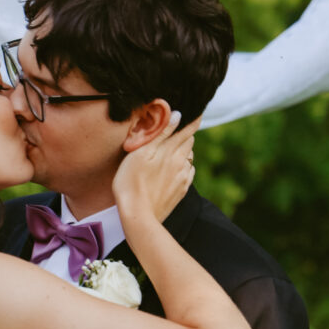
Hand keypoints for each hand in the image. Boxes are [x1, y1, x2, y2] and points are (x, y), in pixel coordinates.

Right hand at [112, 111, 196, 228]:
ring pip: (189, 158)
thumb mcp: (141, 153)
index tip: (197, 112)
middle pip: (190, 142)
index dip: (193, 120)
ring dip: (184, 152)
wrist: (138, 216)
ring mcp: (183, 178)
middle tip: (177, 130)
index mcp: (171, 150)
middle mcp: (181, 162)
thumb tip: (177, 115)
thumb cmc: (131, 182)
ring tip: (172, 151)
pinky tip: (175, 170)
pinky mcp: (181, 191)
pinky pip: (188, 173)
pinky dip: (184, 167)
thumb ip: (160, 134)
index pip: (188, 130)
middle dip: (186, 134)